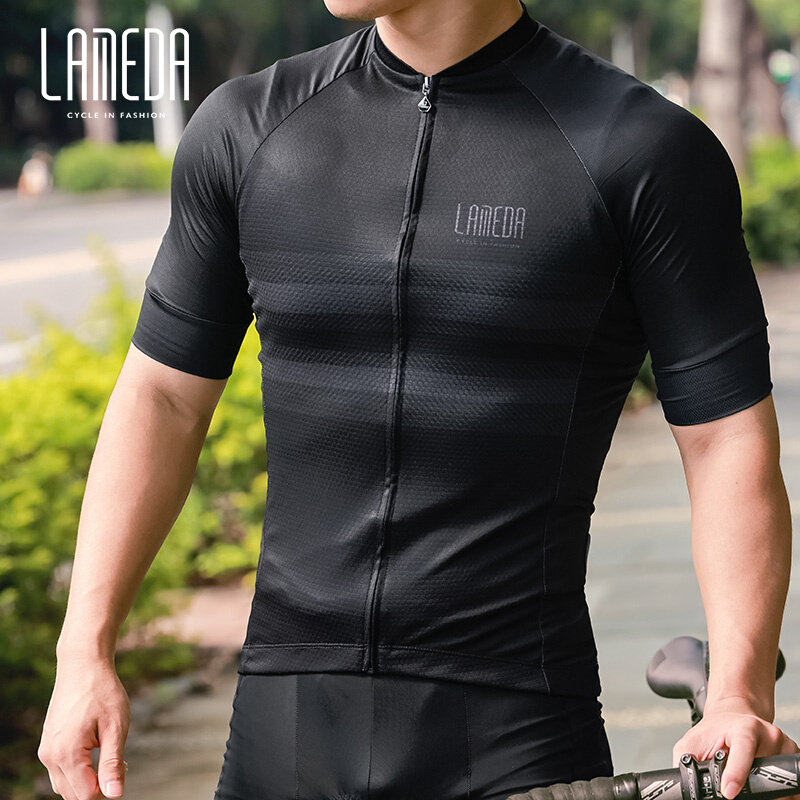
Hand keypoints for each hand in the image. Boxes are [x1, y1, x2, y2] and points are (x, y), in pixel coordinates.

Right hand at [38, 655, 130, 799]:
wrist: (83, 665)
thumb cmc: (103, 692)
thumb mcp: (116, 727)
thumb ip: (112, 763)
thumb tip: (115, 794)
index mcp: (67, 754)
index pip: (85, 795)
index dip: (107, 790)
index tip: (124, 769)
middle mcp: (50, 756)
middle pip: (73, 793)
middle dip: (97, 786)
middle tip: (121, 763)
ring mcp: (46, 750)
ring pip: (65, 784)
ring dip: (87, 780)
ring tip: (110, 754)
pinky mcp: (48, 743)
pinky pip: (61, 770)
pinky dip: (78, 770)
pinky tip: (96, 749)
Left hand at [671, 697, 799, 799]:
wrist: (733, 718)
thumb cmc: (714, 731)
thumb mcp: (692, 742)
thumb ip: (687, 760)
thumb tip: (684, 782)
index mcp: (745, 727)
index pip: (744, 749)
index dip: (736, 772)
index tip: (728, 791)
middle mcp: (768, 735)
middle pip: (765, 771)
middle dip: (753, 787)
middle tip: (736, 790)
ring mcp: (783, 747)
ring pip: (780, 782)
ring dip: (765, 790)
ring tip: (747, 783)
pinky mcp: (792, 756)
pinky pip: (790, 784)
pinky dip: (777, 790)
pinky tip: (762, 785)